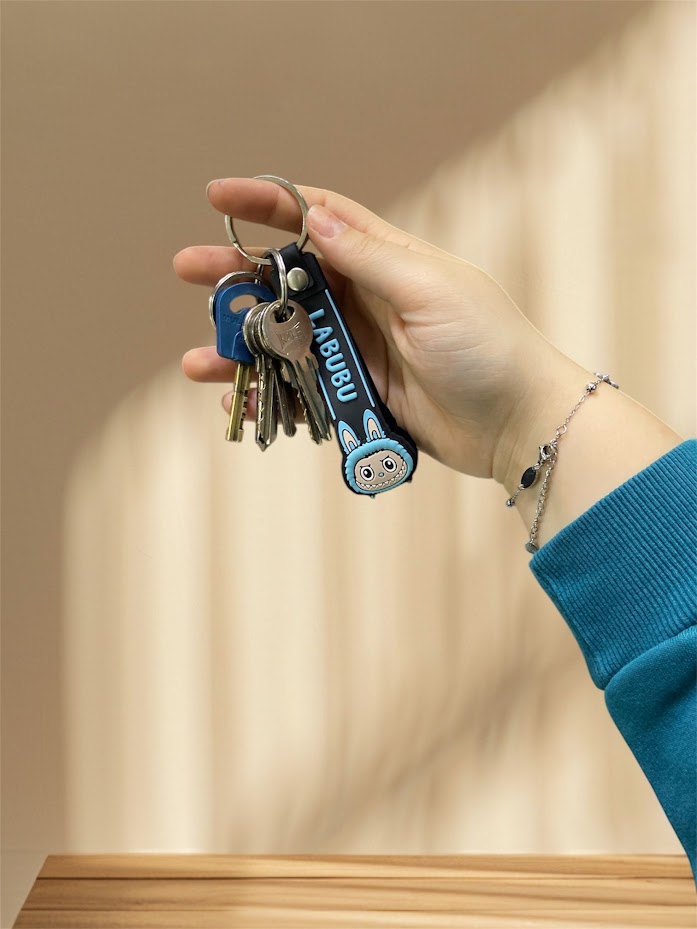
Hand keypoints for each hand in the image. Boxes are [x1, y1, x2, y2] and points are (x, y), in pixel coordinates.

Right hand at [175, 178, 563, 480]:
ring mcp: (360, 347)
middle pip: (288, 278)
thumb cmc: (488, 347)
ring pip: (286, 336)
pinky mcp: (358, 391)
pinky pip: (301, 384)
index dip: (269, 202)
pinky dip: (268, 389)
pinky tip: (235, 397)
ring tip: (200, 356)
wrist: (515, 424)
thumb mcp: (431, 291)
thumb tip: (317, 216)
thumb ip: (371, 258)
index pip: (319, 217)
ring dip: (241, 342)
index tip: (217, 196)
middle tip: (186, 271)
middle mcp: (367, 298)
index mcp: (388, 261)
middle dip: (236, 272)